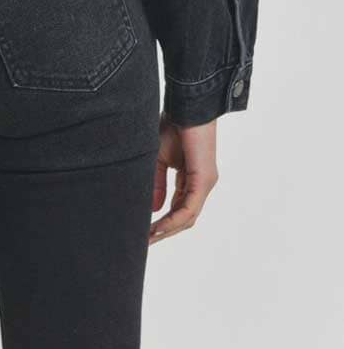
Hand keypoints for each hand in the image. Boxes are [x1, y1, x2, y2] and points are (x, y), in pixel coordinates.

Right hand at [149, 111, 218, 243]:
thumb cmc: (173, 125)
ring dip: (168, 229)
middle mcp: (201, 185)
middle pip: (184, 218)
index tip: (144, 232)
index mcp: (191, 180)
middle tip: (145, 242)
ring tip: (149, 238)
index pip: (178, 208)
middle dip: (164, 231)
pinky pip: (189, 207)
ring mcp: (205, 184)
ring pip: (187, 216)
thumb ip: (157, 183)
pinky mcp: (204, 179)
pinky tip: (159, 226)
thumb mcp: (159, 159)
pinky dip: (173, 219)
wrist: (186, 106)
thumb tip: (155, 210)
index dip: (162, 222)